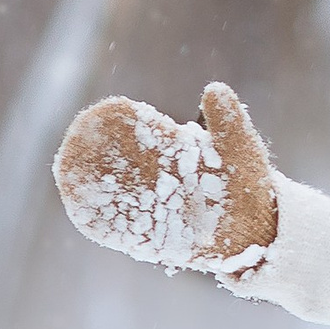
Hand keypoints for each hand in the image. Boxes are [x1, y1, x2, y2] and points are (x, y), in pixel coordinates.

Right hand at [53, 82, 278, 272]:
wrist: (262, 231)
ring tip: (67, 174)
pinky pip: (122, 231)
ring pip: (114, 196)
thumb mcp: (242, 150)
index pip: (138, 134)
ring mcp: (154, 210)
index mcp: (174, 154)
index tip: (98, 114)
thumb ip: (229, 121)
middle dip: (92, 156)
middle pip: (117, 166)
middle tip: (71, 147)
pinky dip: (102, 222)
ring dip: (91, 187)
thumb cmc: (251, 186)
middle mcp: (159, 181)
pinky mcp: (155, 240)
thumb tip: (214, 89)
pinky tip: (83, 213)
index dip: (116, 123)